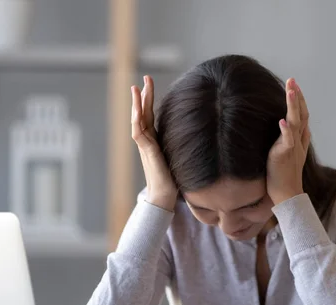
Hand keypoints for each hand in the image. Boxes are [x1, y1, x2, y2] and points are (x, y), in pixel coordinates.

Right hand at [131, 76, 177, 210]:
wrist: (165, 196)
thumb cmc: (173, 180)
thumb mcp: (179, 156)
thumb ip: (182, 146)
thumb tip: (199, 136)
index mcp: (154, 141)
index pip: (150, 116)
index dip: (150, 101)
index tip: (150, 86)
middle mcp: (148, 141)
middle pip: (143, 113)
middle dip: (144, 95)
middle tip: (144, 78)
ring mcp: (145, 145)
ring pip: (138, 119)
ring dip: (137, 103)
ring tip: (137, 87)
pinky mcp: (147, 151)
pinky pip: (139, 132)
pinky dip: (137, 119)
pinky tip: (137, 109)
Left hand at [267, 78, 310, 205]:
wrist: (287, 194)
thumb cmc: (284, 175)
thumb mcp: (290, 154)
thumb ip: (294, 140)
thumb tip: (296, 127)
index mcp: (299, 139)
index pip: (302, 115)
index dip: (299, 101)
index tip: (294, 85)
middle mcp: (299, 141)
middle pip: (301, 114)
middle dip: (297, 97)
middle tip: (292, 80)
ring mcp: (293, 147)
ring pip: (296, 123)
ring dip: (294, 106)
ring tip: (291, 90)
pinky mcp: (285, 155)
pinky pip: (288, 141)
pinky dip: (286, 130)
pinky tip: (282, 120)